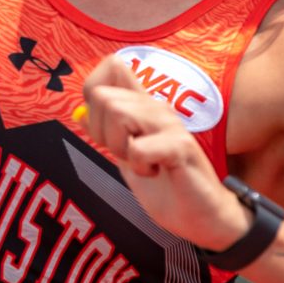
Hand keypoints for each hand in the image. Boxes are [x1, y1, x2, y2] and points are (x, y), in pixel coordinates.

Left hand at [79, 53, 252, 251]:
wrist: (203, 217)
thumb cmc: (169, 185)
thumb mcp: (128, 157)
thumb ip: (109, 133)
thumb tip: (79, 114)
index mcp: (143, 106)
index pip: (113, 65)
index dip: (93, 91)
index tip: (103, 126)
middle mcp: (157, 107)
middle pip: (102, 96)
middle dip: (102, 133)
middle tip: (128, 154)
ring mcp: (170, 124)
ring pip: (117, 114)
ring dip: (121, 149)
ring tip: (144, 163)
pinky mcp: (180, 146)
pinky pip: (138, 147)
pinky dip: (139, 167)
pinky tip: (157, 172)